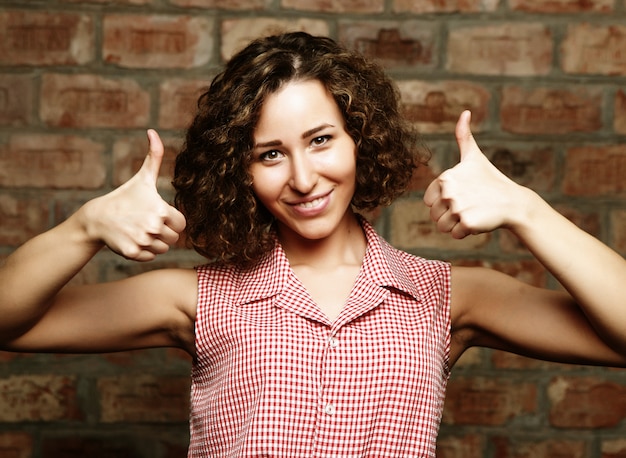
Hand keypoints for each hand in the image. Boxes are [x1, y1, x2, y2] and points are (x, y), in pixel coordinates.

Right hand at [82, 130, 185, 260]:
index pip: (181, 224)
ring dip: (154, 243)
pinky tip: (133, 240)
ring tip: (140, 231)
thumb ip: (154, 156)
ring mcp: (142, 241)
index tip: (159, 215)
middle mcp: (153, 227)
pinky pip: (150, 257)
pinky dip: (144, 252)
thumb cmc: (125, 197)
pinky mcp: (133, 253)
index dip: (172, 221)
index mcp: (161, 210)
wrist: (97, 218)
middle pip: (173, 239)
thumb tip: (152, 131)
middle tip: (147, 224)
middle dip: (163, 233)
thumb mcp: (142, 177)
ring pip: (163, 249)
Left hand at [423, 111, 525, 238]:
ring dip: (456, 225)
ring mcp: (458, 208)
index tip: (460, 197)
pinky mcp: (467, 223)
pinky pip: (455, 235)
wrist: (514, 202)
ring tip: (473, 213)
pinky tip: (479, 221)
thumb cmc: (490, 180)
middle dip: (449, 216)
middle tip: (469, 207)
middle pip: (434, 216)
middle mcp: (449, 192)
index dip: (443, 203)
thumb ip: (463, 136)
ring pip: (442, 227)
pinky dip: (466, 233)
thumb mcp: (474, 156)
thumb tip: (465, 112)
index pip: (428, 201)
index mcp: (445, 178)